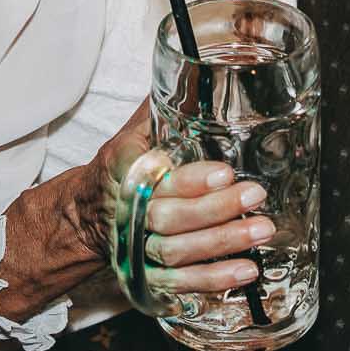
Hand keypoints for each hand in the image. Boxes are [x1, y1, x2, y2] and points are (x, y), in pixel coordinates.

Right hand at [86, 106, 270, 298]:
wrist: (88, 213)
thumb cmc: (122, 167)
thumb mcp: (134, 133)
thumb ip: (163, 110)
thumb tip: (196, 66)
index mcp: (127, 173)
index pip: (157, 177)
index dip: (191, 180)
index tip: (226, 172)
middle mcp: (129, 213)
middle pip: (170, 217)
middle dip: (216, 210)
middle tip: (255, 196)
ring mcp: (137, 248)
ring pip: (176, 252)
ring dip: (221, 244)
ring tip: (260, 232)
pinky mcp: (147, 277)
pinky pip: (178, 284)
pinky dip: (212, 280)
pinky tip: (245, 272)